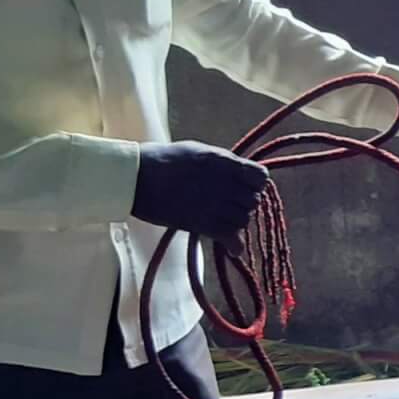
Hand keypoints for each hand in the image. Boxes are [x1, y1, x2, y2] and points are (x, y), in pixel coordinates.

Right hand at [132, 141, 269, 240]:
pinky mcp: (202, 224)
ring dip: (237, 221)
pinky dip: (234, 245)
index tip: (246, 185)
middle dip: (245, 203)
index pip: (260, 177)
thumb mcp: (200, 151)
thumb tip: (241, 173)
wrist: (137, 176)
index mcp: (225, 162)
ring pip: (243, 219)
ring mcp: (214, 205)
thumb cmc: (165, 159)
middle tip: (230, 204)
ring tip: (224, 219)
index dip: (256, 183)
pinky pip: (230, 238)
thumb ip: (225, 163)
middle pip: (253, 200)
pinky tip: (232, 247)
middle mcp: (224, 184)